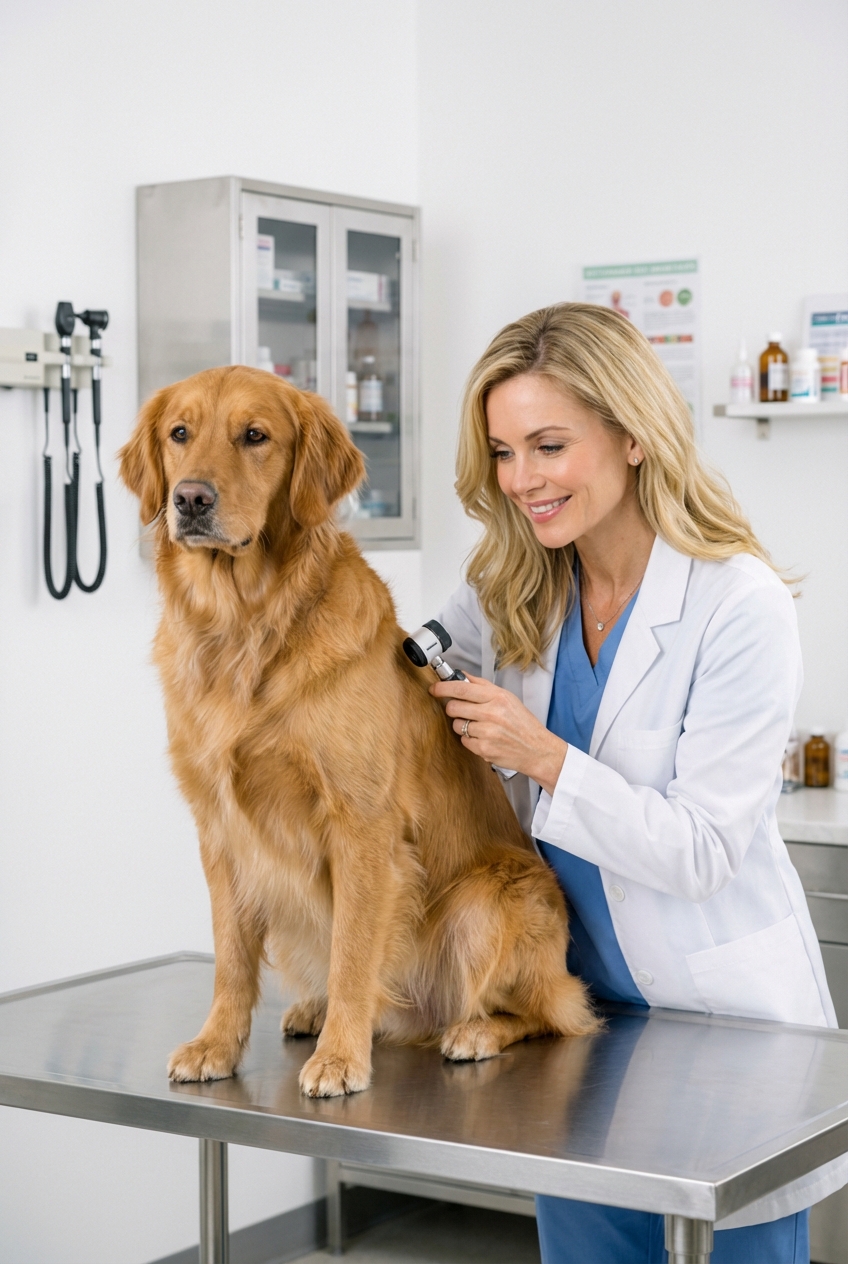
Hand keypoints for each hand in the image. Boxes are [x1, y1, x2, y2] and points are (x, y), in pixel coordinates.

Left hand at [429, 674, 566, 795]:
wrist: (537, 749)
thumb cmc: (523, 723)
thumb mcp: (508, 698)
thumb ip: (483, 686)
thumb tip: (461, 675)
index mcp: (498, 697)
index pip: (462, 688)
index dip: (443, 688)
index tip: (434, 688)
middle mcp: (492, 713)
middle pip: (454, 707)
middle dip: (453, 709)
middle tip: (462, 711)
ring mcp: (487, 732)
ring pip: (457, 725)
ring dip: (463, 726)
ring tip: (480, 727)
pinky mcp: (484, 749)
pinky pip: (464, 741)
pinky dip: (470, 740)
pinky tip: (484, 738)